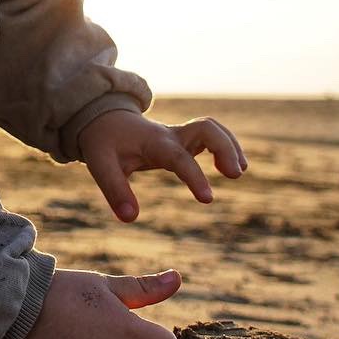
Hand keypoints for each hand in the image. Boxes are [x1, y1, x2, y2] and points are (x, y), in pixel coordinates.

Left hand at [78, 110, 246, 222]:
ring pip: (212, 128)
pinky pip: (211, 135)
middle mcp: (170, 135)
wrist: (103, 120)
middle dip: (224, 147)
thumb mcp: (100, 164)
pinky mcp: (183, 139)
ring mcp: (179, 134)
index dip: (194, 176)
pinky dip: (226, 146)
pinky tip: (232, 167)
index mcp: (152, 143)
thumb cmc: (103, 143)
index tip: (208, 200)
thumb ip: (115, 191)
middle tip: (235, 174)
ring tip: (237, 173)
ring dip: (230, 146)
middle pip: (206, 129)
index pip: (178, 157)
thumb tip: (130, 218)